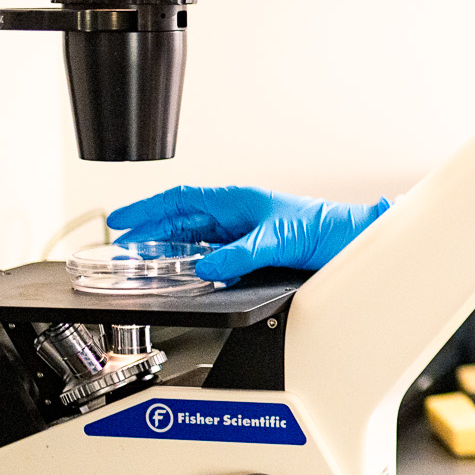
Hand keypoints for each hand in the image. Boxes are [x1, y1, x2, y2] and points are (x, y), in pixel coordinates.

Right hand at [106, 185, 388, 282]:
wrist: (353, 242)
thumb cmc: (325, 227)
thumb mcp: (278, 240)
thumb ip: (240, 255)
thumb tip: (207, 267)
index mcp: (236, 200)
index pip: (180, 200)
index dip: (148, 208)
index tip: (121, 219)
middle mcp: (237, 215)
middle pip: (181, 221)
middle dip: (150, 232)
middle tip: (123, 249)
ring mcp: (244, 234)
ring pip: (195, 240)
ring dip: (169, 250)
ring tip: (145, 263)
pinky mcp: (254, 253)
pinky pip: (215, 257)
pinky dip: (195, 264)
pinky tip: (187, 275)